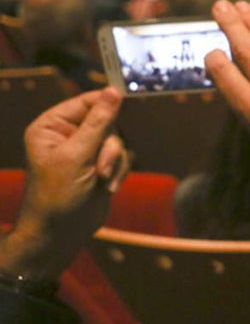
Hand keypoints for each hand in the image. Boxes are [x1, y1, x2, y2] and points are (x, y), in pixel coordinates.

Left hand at [1, 88, 128, 280]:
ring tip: (103, 181)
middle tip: (100, 167)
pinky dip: (119, 171)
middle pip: (108, 122)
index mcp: (51, 126)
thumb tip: (113, 91)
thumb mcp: (77, 156)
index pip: (85, 102)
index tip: (125, 100)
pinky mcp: (100, 165)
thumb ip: (98, 122)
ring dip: (114, 162)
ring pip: (117, 141)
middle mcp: (68, 135)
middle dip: (109, 147)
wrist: (61, 233)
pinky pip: (121, 157)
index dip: (105, 104)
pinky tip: (107, 186)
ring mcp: (85, 151)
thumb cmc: (58, 195)